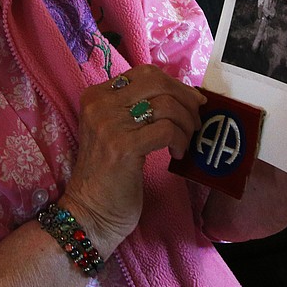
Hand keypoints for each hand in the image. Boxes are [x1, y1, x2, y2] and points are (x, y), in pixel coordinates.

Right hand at [60, 65, 204, 252]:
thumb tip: (187, 94)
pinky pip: (166, 130)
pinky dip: (180, 140)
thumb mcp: (117, 131)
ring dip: (186, 123)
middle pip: (156, 82)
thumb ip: (139, 108)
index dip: (175, 85)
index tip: (192, 102)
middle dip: (185, 99)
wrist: (90, 213)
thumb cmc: (109, 175)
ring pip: (165, 105)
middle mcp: (99, 104)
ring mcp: (109, 124)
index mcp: (96, 95)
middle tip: (196, 121)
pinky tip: (177, 155)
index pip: (145, 73)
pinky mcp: (123, 146)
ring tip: (186, 142)